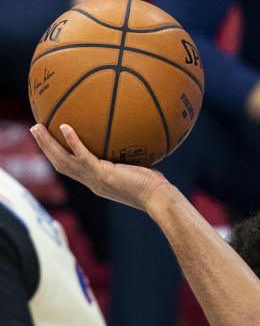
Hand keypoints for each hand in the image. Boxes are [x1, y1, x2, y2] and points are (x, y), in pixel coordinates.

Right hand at [30, 122, 167, 211]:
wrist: (158, 199)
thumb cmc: (154, 187)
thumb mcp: (137, 170)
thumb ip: (128, 160)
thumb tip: (133, 141)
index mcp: (96, 181)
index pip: (71, 169)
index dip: (57, 155)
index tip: (49, 142)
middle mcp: (91, 182)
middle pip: (59, 164)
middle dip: (45, 147)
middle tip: (34, 130)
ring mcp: (95, 179)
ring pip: (63, 161)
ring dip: (48, 144)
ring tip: (37, 127)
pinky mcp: (103, 174)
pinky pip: (83, 156)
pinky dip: (73, 141)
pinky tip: (65, 126)